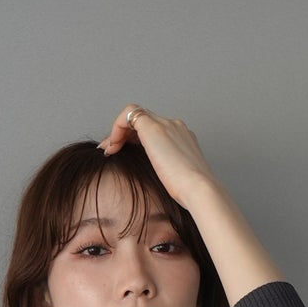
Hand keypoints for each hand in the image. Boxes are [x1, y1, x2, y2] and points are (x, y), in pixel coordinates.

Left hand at [98, 106, 218, 208]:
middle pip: (144, 120)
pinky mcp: (154, 127)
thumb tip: (159, 181)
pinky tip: (112, 147)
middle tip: (111, 151)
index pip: (155, 130)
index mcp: (183, 139)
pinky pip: (128, 114)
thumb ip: (168, 172)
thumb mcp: (178, 180)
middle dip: (124, 134)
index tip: (125, 154)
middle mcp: (175, 127)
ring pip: (135, 115)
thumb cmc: (190, 192)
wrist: (198, 189)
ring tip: (109, 150)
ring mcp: (166, 124)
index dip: (136, 139)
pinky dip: (116, 128)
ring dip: (118, 131)